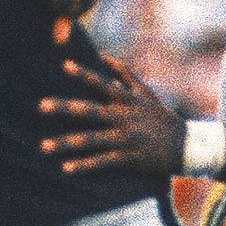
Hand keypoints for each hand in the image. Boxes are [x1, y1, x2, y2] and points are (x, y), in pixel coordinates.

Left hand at [36, 56, 182, 175]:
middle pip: (89, 111)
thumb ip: (124, 73)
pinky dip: (84, 166)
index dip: (84, 74)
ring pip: (91, 140)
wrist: (185, 146)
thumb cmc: (161, 117)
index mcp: (127, 100)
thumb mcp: (145, 92)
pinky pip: (102, 162)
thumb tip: (102, 57)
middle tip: (41, 105)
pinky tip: (65, 168)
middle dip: (64, 108)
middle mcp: (123, 117)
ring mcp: (125, 138)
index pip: (102, 83)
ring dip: (66, 143)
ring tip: (43, 146)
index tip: (63, 65)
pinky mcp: (128, 158)